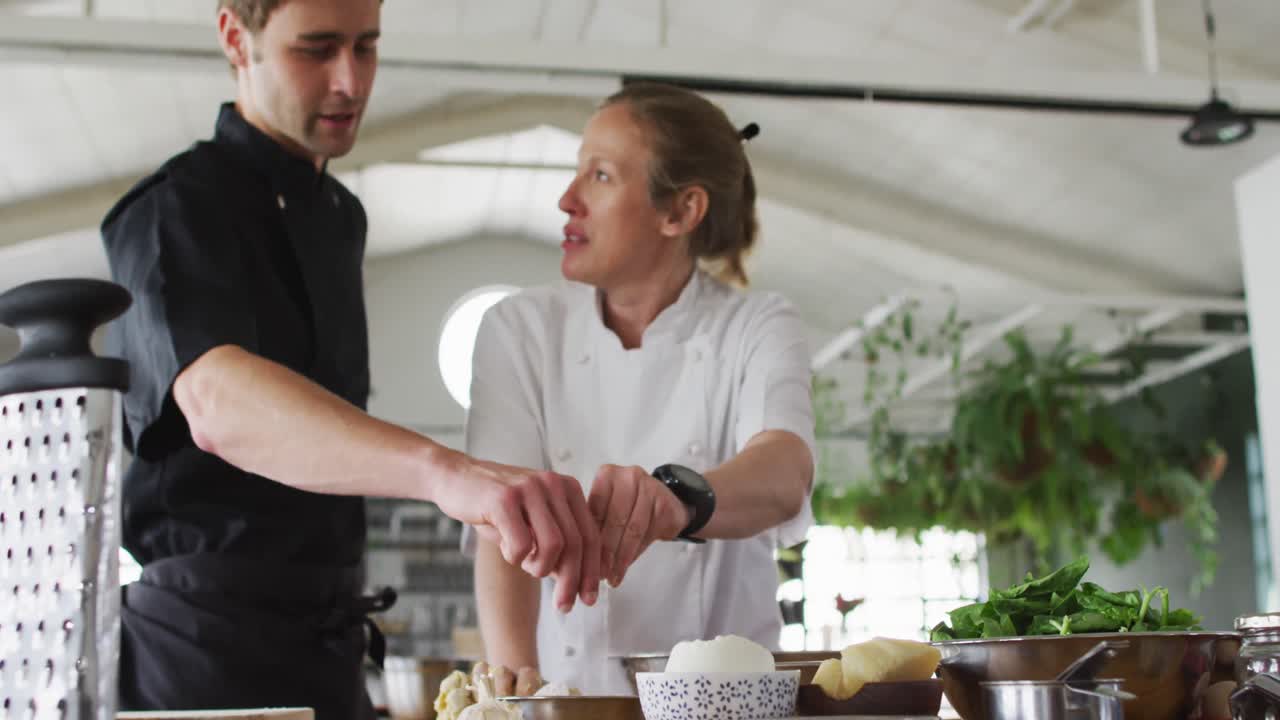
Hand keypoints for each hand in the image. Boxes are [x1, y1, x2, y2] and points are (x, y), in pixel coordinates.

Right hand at [434, 458, 600, 611]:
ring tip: (524, 563)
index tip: (588, 597)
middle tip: (563, 606)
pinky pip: (522, 544)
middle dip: (571, 582)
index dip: (592, 571)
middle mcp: (553, 484)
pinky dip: (515, 557)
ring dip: (539, 567)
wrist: (455, 479)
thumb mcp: (533, 523)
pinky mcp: (504, 498)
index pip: (591, 535)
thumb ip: (556, 545)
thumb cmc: (496, 506)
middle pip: (576, 543)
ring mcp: (530, 489)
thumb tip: (577, 582)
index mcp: (567, 488)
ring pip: (554, 546)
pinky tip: (505, 548)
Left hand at [587, 464, 690, 587]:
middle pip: (614, 519)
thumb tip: (579, 558)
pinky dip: (635, 553)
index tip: (583, 561)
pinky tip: (626, 566)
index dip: (589, 538)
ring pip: (632, 529)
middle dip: (605, 551)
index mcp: (607, 475)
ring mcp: (650, 486)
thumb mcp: (607, 511)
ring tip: (612, 575)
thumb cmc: (628, 509)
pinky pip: (648, 532)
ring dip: (621, 557)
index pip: (595, 509)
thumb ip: (594, 526)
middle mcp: (628, 476)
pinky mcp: (665, 502)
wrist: (666, 504)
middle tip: (598, 573)